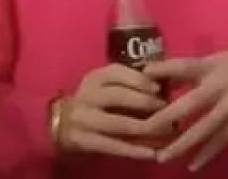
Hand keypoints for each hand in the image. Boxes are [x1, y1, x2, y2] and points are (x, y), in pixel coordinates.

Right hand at [53, 63, 168, 160]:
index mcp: (93, 78)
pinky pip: (112, 146)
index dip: (138, 79)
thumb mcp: (105, 88)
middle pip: (118, 96)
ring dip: (144, 127)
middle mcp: (86, 95)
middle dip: (145, 102)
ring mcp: (83, 119)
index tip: (159, 88)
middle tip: (167, 110)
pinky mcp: (83, 140)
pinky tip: (152, 154)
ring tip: (166, 132)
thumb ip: (129, 86)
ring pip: (117, 123)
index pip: (116, 72)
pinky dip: (134, 150)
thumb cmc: (93, 104)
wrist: (61, 125)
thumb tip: (166, 85)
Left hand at [142, 30, 227, 170]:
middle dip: (166, 118)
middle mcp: (222, 86)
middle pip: (190, 104)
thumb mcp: (220, 56)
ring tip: (163, 157)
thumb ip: (195, 69)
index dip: (163, 70)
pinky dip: (208, 153)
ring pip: (206, 128)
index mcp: (213, 66)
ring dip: (184, 144)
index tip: (142, 75)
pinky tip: (193, 165)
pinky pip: (223, 139)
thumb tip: (163, 76)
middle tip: (144, 130)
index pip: (184, 66)